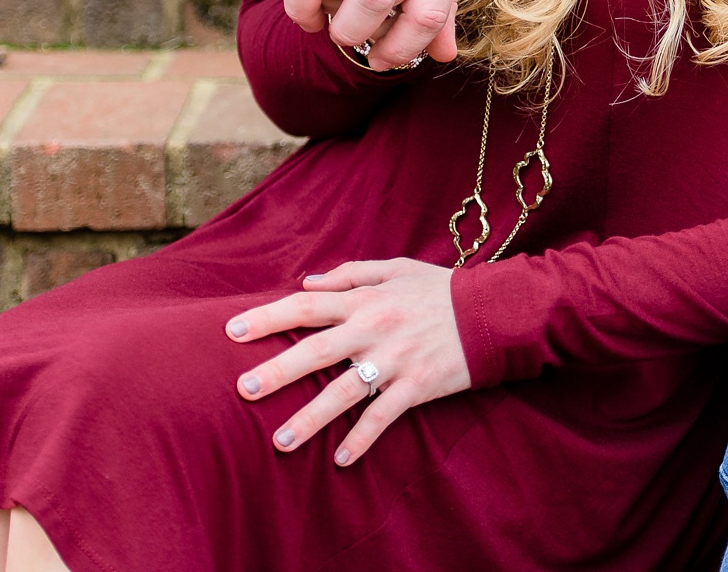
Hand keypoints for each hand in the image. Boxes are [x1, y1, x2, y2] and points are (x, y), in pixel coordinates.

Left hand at [225, 259, 471, 465]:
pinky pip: (382, 417)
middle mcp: (374, 329)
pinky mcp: (416, 387)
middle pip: (315, 351)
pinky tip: (341, 459)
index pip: (307, 306)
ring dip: (310, 419)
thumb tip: (308, 283)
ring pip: (343, 393)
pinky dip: (362, 439)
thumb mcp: (397, 269)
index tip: (233, 331)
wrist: (494, 312)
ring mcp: (395, 361)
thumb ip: (351, 273)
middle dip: (276, 371)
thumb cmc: (442, 289)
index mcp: (366, 300)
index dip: (268, 317)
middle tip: (243, 390)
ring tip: (279, 442)